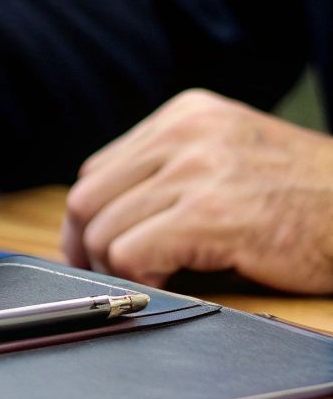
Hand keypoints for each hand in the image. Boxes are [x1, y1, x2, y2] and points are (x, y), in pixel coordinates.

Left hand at [62, 89, 332, 292]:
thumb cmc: (309, 199)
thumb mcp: (234, 157)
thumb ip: (174, 169)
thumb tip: (103, 216)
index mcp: (187, 115)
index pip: (100, 169)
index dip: (91, 217)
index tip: (95, 248)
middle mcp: (186, 134)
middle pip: (88, 198)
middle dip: (89, 245)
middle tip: (110, 274)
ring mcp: (197, 171)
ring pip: (102, 229)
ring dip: (116, 266)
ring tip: (153, 278)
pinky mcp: (209, 215)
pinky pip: (130, 254)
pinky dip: (138, 277)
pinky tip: (169, 282)